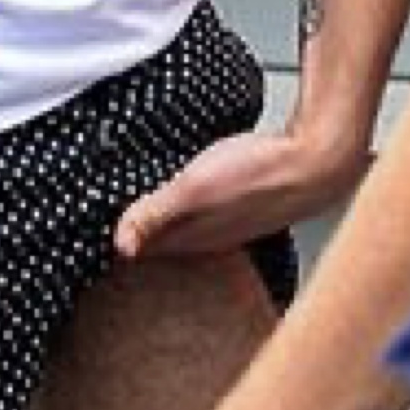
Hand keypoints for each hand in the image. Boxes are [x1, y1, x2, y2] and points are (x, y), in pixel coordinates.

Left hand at [115, 127, 353, 261]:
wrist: (320, 161)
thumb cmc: (262, 172)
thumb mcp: (195, 186)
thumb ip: (155, 212)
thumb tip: (120, 244)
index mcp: (193, 238)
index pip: (143, 249)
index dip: (117, 240)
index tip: (90, 236)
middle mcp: (210, 236)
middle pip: (163, 241)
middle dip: (137, 234)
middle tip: (108, 226)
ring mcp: (230, 222)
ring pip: (186, 228)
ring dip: (163, 221)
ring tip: (140, 212)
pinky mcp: (245, 203)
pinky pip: (207, 211)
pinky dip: (192, 205)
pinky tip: (191, 191)